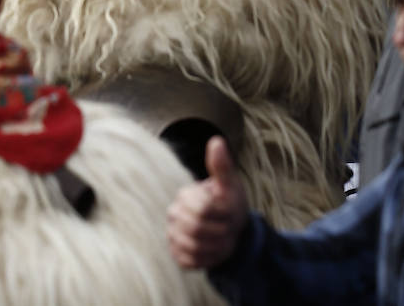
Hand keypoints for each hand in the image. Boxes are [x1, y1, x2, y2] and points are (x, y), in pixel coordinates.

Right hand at [166, 137, 248, 270]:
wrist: (228, 228)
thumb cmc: (229, 204)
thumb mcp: (230, 185)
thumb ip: (222, 166)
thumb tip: (217, 141)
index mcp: (185, 195)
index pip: (202, 208)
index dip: (223, 214)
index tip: (229, 212)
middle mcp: (173, 213)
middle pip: (197, 229)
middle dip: (221, 232)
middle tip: (229, 228)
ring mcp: (172, 234)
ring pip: (194, 247)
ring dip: (216, 247)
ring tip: (223, 240)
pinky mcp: (176, 253)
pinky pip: (190, 261)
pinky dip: (207, 260)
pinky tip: (213, 251)